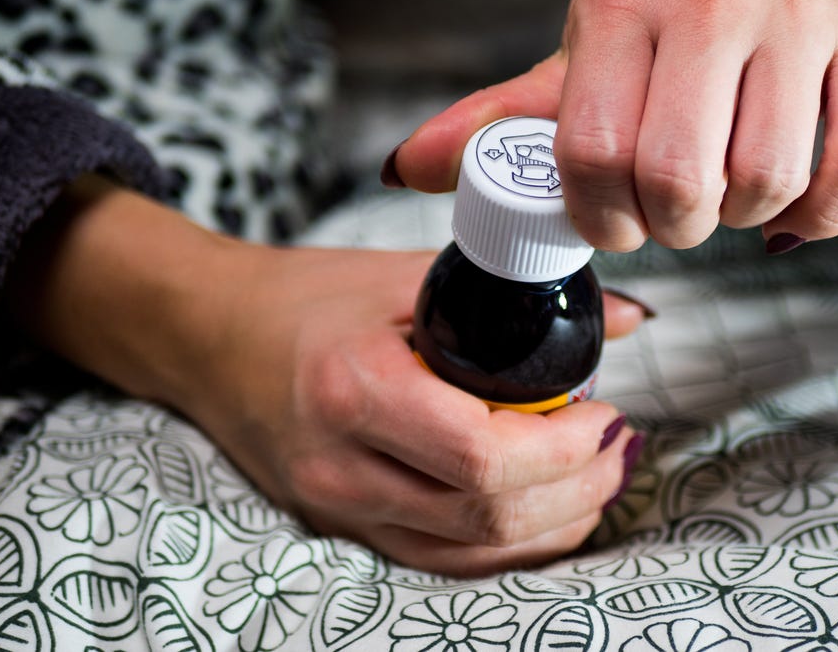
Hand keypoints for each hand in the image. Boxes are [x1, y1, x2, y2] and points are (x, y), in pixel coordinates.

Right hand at [5, 177, 648, 574]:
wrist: (212, 336)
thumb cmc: (309, 298)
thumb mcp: (409, 277)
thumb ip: (515, 297)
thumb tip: (626, 318)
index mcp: (354, 391)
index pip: (482, 455)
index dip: (563, 448)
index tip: (606, 415)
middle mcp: (341, 467)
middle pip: (487, 514)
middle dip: (577, 489)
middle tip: (620, 447)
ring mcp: (339, 509)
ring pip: (473, 553)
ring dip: (556, 524)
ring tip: (601, 477)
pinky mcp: (344, 528)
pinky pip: (445, 561)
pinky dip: (510, 544)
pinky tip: (551, 510)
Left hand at [387, 0, 837, 252]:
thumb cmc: (659, 7)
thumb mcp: (581, 50)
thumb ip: (504, 115)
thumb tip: (406, 170)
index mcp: (620, 2)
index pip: (595, 151)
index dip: (599, 218)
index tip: (610, 222)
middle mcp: (714, 1)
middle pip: (679, 177)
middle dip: (667, 226)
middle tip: (667, 212)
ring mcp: (800, 16)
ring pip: (765, 180)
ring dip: (737, 220)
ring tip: (722, 194)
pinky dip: (820, 217)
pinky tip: (787, 215)